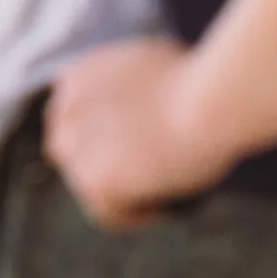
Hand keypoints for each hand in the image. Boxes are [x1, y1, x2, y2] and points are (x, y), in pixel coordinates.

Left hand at [42, 37, 235, 229]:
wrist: (209, 101)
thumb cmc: (199, 79)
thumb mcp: (150, 63)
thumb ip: (127, 85)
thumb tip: (139, 104)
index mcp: (76, 78)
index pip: (72, 117)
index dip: (99, 135)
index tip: (132, 148)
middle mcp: (67, 111)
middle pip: (70, 152)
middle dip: (101, 164)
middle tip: (141, 178)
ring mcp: (76, 148)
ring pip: (88, 185)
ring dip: (118, 192)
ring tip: (161, 194)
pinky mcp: (94, 180)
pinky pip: (108, 213)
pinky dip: (136, 214)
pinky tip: (164, 207)